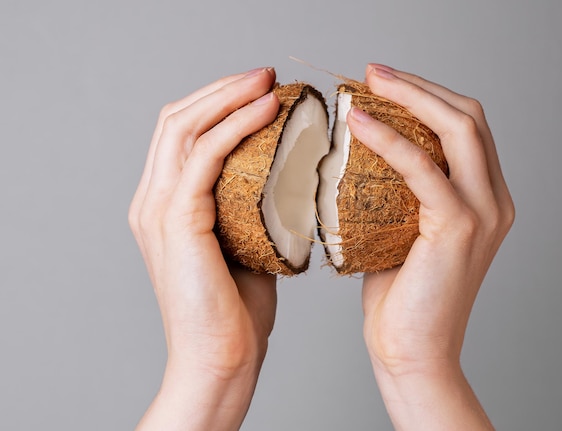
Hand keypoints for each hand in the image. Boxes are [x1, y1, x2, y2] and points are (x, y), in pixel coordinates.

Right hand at [129, 67, 279, 430]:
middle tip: (266, 75)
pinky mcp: (176, 220)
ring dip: (229, 95)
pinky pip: (205, 154)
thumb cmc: (237, 312)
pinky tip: (267, 111)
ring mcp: (157, 208)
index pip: (181, 134)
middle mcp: (152, 200)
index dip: (218, 104)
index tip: (262, 91)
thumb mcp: (244, 244)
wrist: (221, 360)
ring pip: (185, 126)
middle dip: (222, 89)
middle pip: (177, 119)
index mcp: (164, 206)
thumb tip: (284, 179)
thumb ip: (249, 210)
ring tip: (269, 82)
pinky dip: (236, 124)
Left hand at [347, 64, 513, 429]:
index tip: (382, 85)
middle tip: (372, 73)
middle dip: (419, 87)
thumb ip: (397, 193)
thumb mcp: (401, 231)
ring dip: (410, 98)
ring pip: (458, 128)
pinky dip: (391, 138)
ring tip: (367, 84)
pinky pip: (423, 166)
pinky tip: (360, 124)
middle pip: (468, 116)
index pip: (465, 128)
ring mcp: (484, 211)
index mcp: (484, 199)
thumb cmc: (400, 297)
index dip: (427, 97)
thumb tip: (357, 155)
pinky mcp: (459, 226)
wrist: (411, 351)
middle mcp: (495, 200)